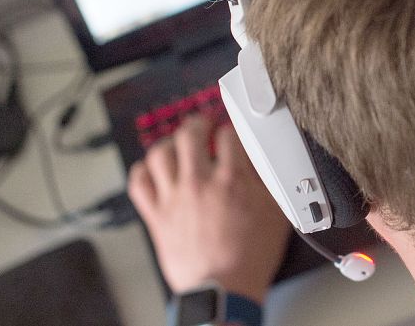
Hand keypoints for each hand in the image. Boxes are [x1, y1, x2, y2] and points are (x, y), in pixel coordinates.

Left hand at [128, 116, 290, 302]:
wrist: (224, 291)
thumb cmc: (249, 258)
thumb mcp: (276, 214)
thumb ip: (270, 181)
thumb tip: (266, 160)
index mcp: (232, 180)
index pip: (229, 134)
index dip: (232, 130)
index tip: (232, 134)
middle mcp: (199, 183)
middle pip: (190, 133)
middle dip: (199, 124)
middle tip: (204, 126)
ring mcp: (174, 198)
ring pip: (159, 153)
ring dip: (170, 143)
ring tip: (178, 144)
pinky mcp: (156, 216)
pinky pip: (139, 182)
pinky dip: (143, 170)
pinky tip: (153, 169)